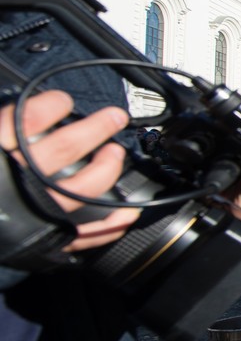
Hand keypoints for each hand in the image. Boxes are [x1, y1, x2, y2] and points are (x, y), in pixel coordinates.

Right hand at [0, 90, 138, 251]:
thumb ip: (2, 132)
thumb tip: (23, 117)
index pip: (27, 117)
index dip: (52, 105)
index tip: (62, 100)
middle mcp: (14, 180)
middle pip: (65, 147)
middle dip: (96, 128)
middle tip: (114, 117)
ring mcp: (32, 211)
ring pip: (82, 187)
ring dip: (107, 168)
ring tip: (114, 154)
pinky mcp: (42, 240)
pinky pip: (84, 234)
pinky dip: (109, 224)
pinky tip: (127, 212)